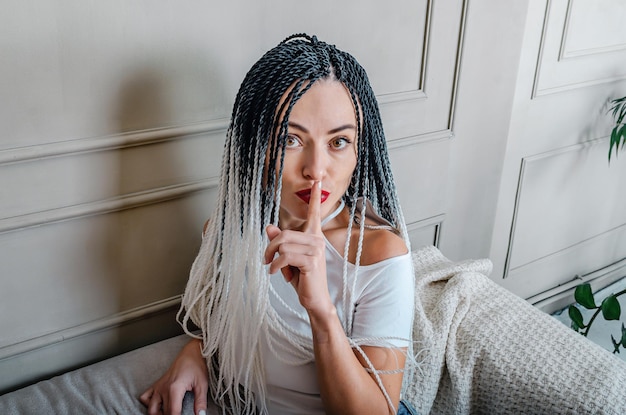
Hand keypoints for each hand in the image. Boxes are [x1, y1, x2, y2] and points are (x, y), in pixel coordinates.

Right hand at [139, 339, 208, 414]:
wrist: (191, 352)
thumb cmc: (197, 366)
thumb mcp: (202, 384)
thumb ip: (200, 402)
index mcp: (174, 389)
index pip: (173, 413)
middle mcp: (163, 389)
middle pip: (161, 413)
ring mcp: (158, 386)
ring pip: (150, 409)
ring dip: (157, 414)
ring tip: (169, 414)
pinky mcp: (156, 384)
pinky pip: (145, 397)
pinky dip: (149, 404)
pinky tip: (159, 405)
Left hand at [264, 181, 330, 313]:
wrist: (315, 300)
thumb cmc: (303, 278)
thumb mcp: (288, 259)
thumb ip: (281, 243)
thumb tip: (269, 227)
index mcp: (314, 236)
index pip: (315, 212)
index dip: (315, 196)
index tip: (318, 180)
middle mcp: (317, 240)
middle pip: (284, 234)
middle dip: (270, 248)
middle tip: (266, 260)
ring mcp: (316, 251)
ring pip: (282, 245)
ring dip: (272, 258)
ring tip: (274, 268)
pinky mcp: (311, 262)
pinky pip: (285, 257)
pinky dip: (275, 266)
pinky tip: (276, 274)